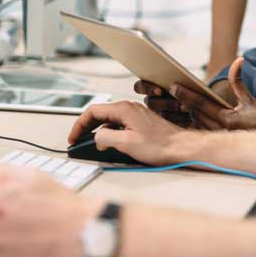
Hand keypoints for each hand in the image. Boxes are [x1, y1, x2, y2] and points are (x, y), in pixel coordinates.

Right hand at [68, 100, 197, 165]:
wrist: (182, 148)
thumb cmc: (159, 146)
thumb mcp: (126, 144)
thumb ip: (106, 138)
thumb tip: (97, 138)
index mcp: (123, 109)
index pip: (92, 111)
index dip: (79, 125)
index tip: (73, 138)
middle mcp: (129, 108)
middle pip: (100, 114)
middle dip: (86, 127)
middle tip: (78, 141)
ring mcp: (136, 115)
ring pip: (110, 119)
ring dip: (98, 131)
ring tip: (92, 145)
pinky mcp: (141, 123)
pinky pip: (119, 124)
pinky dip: (110, 133)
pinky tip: (111, 144)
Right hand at [133, 80, 191, 126]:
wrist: (200, 98)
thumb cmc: (189, 85)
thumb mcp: (182, 78)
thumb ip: (174, 76)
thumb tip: (172, 81)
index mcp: (150, 87)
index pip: (139, 87)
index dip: (146, 88)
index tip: (159, 90)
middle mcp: (152, 101)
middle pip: (150, 103)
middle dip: (165, 103)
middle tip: (178, 103)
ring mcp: (159, 113)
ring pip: (160, 114)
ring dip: (173, 111)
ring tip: (187, 108)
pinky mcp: (169, 123)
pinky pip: (171, 123)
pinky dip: (181, 120)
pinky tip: (191, 116)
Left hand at [172, 57, 255, 132]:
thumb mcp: (251, 100)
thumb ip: (239, 81)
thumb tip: (238, 60)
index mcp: (228, 119)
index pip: (201, 105)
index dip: (186, 95)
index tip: (173, 86)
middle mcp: (220, 131)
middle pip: (193, 114)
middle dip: (179, 103)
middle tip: (166, 91)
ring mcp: (217, 139)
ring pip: (193, 124)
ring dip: (181, 114)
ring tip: (168, 102)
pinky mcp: (216, 145)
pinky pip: (198, 134)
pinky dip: (189, 125)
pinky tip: (178, 117)